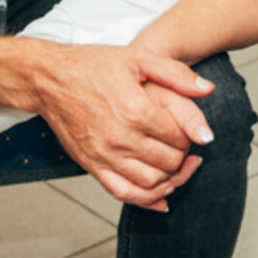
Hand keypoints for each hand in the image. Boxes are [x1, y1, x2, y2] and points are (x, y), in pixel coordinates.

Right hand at [21, 43, 216, 210]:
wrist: (49, 79)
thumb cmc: (92, 65)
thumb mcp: (138, 57)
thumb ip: (176, 74)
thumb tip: (208, 89)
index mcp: (137, 110)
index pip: (179, 137)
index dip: (191, 135)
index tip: (190, 130)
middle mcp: (121, 138)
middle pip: (169, 162)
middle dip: (184, 156)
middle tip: (186, 148)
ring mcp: (105, 156)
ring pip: (152, 182)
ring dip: (171, 178)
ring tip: (177, 166)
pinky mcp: (92, 166)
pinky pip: (124, 194)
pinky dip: (147, 200)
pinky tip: (162, 195)